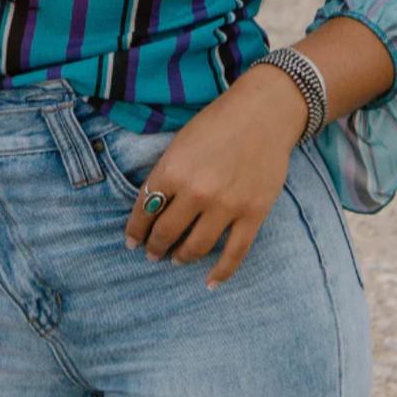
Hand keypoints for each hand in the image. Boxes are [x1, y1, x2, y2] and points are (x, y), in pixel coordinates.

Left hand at [123, 64, 308, 289]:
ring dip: (182, 257)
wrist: (264, 113)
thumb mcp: (181, 143)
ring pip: (196, 247)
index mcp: (172, 170)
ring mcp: (226, 206)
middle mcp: (196, 192)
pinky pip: (234, 254)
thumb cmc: (218, 122)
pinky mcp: (253, 214)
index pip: (144, 210)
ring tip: (176, 259)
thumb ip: (167, 175)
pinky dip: (220, 272)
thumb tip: (154, 207)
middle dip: (155, 247)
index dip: (135, 230)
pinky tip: (209, 282)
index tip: (132, 241)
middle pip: (167, 233)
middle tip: (152, 254)